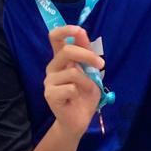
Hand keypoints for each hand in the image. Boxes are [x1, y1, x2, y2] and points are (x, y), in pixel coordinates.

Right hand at [43, 25, 104, 139]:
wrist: (78, 120)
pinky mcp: (50, 95)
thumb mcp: (90, 71)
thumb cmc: (84, 95)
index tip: (79, 30)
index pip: (55, 37)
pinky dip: (80, 93)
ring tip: (86, 90)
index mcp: (61, 59)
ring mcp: (49, 81)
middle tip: (101, 63)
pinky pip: (71, 88)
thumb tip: (81, 32)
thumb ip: (86, 53)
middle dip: (87, 55)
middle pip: (66, 51)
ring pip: (72, 72)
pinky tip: (75, 100)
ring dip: (87, 81)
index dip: (65, 30)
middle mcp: (52, 67)